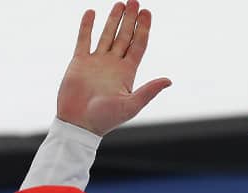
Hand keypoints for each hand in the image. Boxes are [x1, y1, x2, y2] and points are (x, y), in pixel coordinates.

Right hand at [56, 2, 171, 135]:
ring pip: (106, 35)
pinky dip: (87, 26)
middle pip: (124, 36)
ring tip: (120, 4)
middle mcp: (113, 65)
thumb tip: (169, 80)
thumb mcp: (131, 105)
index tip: (147, 12)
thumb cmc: (105, 119)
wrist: (78, 124)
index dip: (143, 29)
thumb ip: (149, 91)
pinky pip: (84, 40)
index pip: (138, 45)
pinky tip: (92, 13)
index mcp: (127, 73)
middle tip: (135, 1)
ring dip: (113, 20)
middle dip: (130, 19)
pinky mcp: (79, 63)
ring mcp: (96, 62)